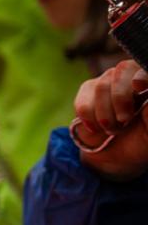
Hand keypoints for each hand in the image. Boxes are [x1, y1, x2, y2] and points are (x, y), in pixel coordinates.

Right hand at [72, 61, 147, 179]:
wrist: (114, 155)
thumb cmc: (139, 141)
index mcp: (147, 83)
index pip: (143, 69)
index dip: (140, 75)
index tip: (138, 87)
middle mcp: (130, 75)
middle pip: (121, 72)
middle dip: (121, 99)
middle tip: (124, 120)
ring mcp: (108, 80)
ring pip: (101, 88)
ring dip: (106, 115)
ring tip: (113, 130)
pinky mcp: (87, 89)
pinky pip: (83, 102)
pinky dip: (90, 119)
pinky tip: (98, 128)